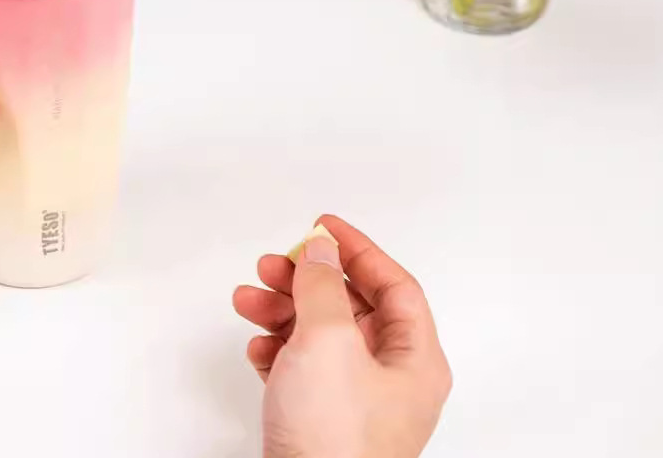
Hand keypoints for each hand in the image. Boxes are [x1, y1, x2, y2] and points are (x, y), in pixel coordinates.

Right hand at [233, 216, 450, 457]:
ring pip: (321, 337)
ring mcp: (358, 406)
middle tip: (272, 265)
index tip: (322, 226)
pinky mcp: (324, 425)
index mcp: (414, 360)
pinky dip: (278, 352)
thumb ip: (322, 284)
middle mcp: (393, 382)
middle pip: (352, 308)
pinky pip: (303, 370)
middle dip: (307, 281)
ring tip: (248, 302)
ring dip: (282, 312)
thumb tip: (322, 248)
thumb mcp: (327, 340)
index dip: (358, 250)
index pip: (395, 286)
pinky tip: (258, 350)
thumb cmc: (332, 436)